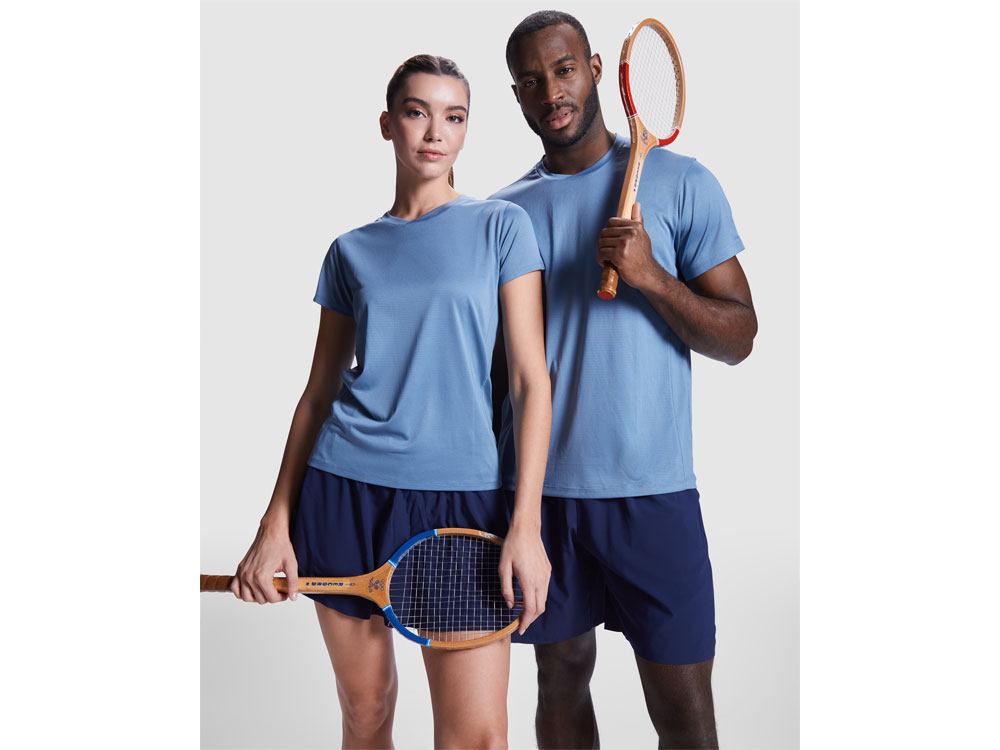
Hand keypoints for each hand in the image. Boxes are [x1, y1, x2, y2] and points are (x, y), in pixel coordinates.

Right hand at [229, 517, 298, 603]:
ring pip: (246, 597)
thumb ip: (293, 582)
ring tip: (266, 589)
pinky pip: (235, 588)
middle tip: (278, 588)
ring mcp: (242, 573)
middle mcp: (249, 576)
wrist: (271, 532)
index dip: (281, 597)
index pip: (271, 598)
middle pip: (260, 599)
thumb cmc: (281, 546)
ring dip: (256, 596)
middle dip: (271, 596)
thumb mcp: (291, 565)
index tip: (285, 593)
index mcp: (262, 577)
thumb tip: (293, 597)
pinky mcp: (240, 569)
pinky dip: (242, 592)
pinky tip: (252, 588)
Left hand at [499, 520, 550, 634]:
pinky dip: (537, 597)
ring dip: (534, 608)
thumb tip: (510, 604)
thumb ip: (506, 589)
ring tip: (521, 608)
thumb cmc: (512, 546)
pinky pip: (544, 589)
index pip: (531, 610)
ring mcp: (546, 575)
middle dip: (531, 619)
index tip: (520, 629)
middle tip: (520, 623)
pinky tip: (526, 594)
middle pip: (540, 609)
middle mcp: (541, 580)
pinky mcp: (547, 571)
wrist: (526, 530)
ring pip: (544, 600)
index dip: (526, 622)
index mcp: (529, 581)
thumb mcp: (503, 568)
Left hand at [596, 202, 663, 290]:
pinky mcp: (619, 255)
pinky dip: (600, 259)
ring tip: (607, 258)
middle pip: (604, 232)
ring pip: (601, 243)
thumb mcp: (642, 236)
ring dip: (601, 252)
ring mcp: (625, 243)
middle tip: (607, 252)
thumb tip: (636, 204)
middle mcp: (631, 232)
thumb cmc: (642, 257)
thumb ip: (637, 220)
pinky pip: (601, 253)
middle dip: (603, 243)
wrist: (648, 275)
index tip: (610, 241)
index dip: (608, 232)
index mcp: (635, 226)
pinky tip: (606, 263)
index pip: (611, 222)